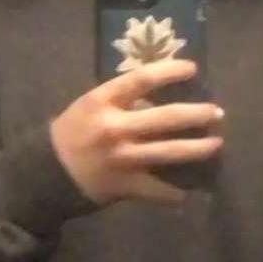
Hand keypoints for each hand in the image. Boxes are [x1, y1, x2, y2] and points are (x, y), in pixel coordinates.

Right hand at [49, 58, 223, 206]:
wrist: (45, 173)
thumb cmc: (72, 132)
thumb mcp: (91, 106)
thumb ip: (123, 102)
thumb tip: (159, 98)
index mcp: (102, 101)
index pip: (142, 78)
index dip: (170, 71)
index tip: (193, 69)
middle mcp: (114, 128)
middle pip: (166, 118)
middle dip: (197, 114)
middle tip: (217, 113)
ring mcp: (122, 158)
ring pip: (170, 152)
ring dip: (198, 149)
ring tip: (216, 144)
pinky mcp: (124, 185)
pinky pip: (158, 189)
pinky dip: (175, 192)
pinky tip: (189, 191)